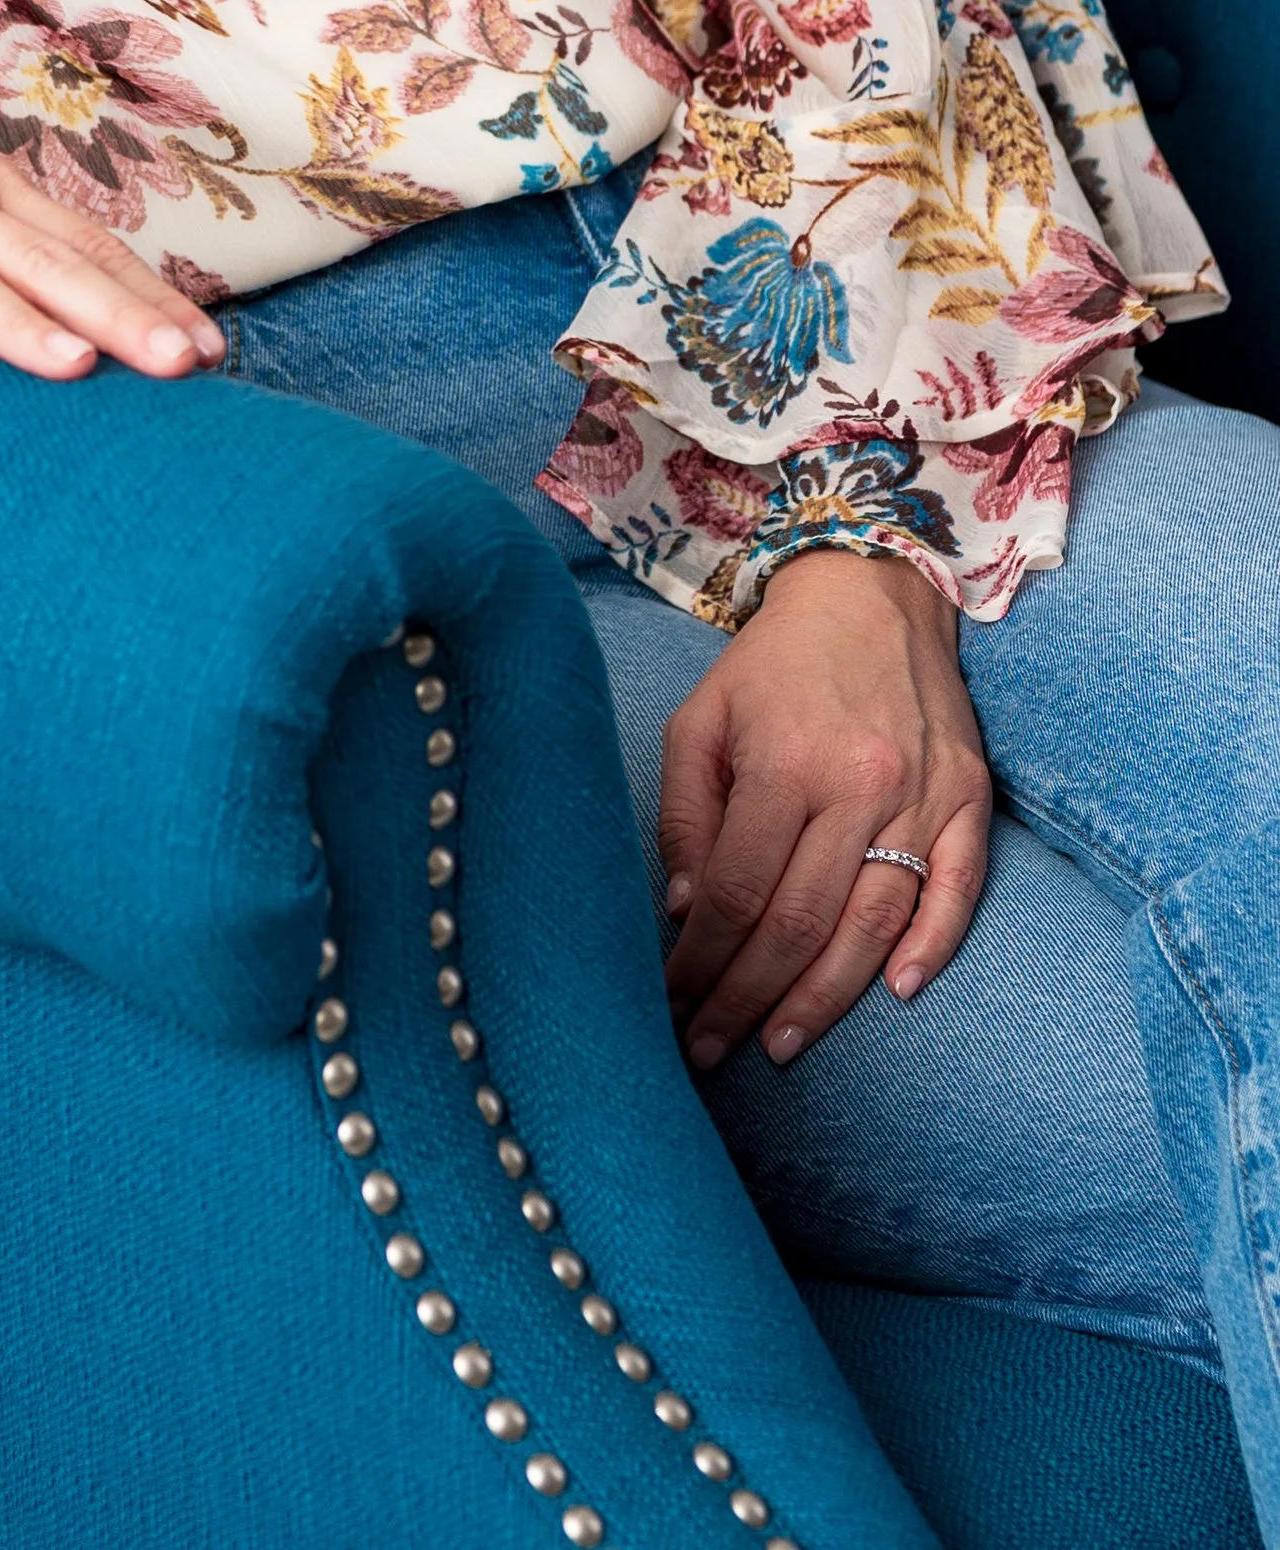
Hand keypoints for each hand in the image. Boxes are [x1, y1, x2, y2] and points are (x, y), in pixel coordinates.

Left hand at [657, 545, 991, 1070]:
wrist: (872, 591)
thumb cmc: (774, 664)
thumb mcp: (704, 718)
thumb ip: (686, 813)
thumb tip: (681, 910)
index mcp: (785, 763)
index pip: (736, 893)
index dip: (701, 962)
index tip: (673, 1009)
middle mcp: (859, 784)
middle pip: (801, 922)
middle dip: (748, 998)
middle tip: (713, 1051)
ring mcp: (923, 795)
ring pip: (874, 922)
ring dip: (826, 997)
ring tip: (781, 1044)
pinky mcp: (970, 797)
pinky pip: (959, 889)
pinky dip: (933, 947)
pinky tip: (897, 994)